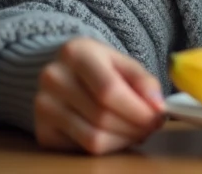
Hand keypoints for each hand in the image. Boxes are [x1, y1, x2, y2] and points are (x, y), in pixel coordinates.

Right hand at [34, 37, 166, 154]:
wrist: (61, 70)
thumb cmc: (97, 66)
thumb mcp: (121, 61)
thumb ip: (143, 81)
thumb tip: (157, 107)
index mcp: (74, 52)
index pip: (109, 90)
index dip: (138, 109)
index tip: (158, 116)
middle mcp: (53, 78)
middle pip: (103, 117)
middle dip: (136, 127)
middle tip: (152, 125)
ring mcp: (43, 106)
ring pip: (94, 139)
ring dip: (124, 140)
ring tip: (137, 131)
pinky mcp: (43, 131)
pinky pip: (84, 149)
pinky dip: (108, 147)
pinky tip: (115, 134)